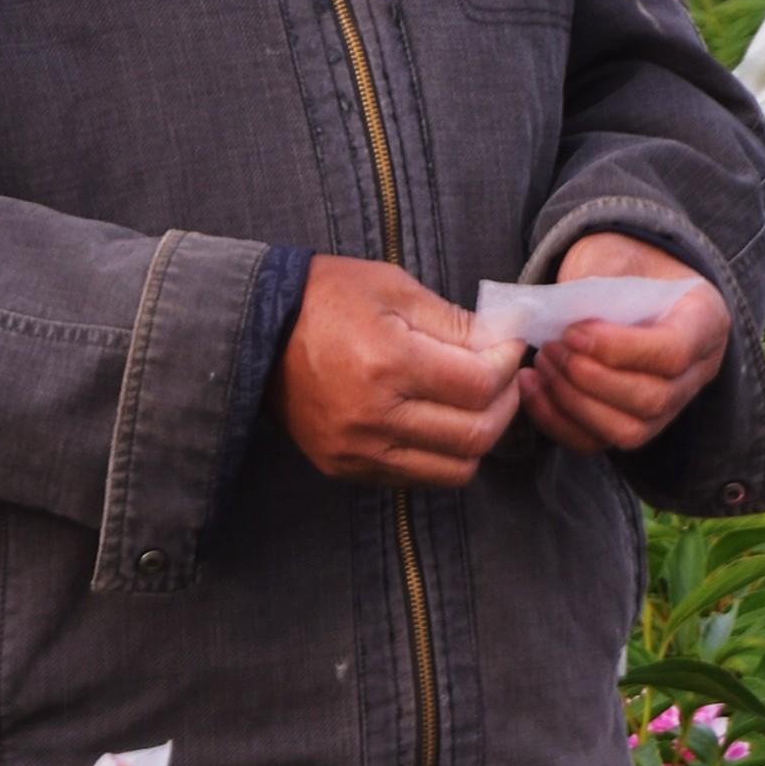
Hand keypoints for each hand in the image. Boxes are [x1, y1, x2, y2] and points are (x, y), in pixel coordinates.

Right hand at [281, 255, 524, 487]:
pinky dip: (440, 455)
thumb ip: (455, 322)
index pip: (478, 385)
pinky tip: (436, 421)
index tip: (509, 347)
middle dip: (505, 405)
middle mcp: (374, 416)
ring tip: (474, 404)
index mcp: (387, 362)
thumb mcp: (393, 287)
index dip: (508, 365)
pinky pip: (416, 477)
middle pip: (475, 436)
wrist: (255, 331)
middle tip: (503, 378)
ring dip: (478, 438)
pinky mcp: (345, 468)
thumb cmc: (326, 297)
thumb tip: (504, 344)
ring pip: (454, 470)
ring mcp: (358, 450)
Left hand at [520, 231, 729, 456]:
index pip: (674, 352)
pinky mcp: (634, 424)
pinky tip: (532, 386)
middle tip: (552, 348)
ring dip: (574, 402)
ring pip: (629, 431)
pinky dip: (557, 420)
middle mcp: (698, 371)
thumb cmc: (623, 263)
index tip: (573, 331)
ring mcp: (670, 406)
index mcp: (705, 320)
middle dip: (591, 378)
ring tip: (543, 363)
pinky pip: (598, 442)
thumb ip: (596, 281)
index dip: (619, 349)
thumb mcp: (616, 253)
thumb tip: (556, 318)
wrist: (627, 277)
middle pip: (653, 400)